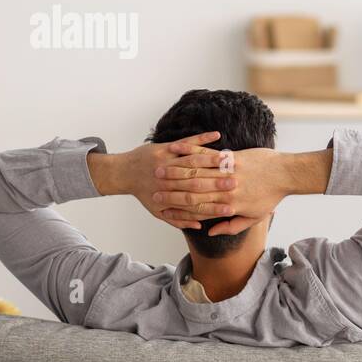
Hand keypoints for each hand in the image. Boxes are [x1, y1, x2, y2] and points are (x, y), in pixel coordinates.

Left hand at [87, 132, 223, 230]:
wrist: (124, 172)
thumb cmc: (144, 193)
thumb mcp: (158, 211)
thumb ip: (179, 220)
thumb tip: (200, 226)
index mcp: (168, 196)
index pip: (196, 203)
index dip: (214, 206)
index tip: (231, 207)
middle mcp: (168, 179)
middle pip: (198, 181)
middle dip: (218, 183)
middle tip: (237, 183)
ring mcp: (167, 161)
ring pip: (195, 161)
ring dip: (214, 161)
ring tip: (232, 162)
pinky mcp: (166, 148)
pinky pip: (188, 141)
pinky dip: (202, 138)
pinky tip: (216, 135)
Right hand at [152, 147, 302, 235]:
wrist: (286, 174)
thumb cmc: (270, 197)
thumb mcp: (254, 217)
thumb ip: (231, 226)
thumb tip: (208, 230)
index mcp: (230, 204)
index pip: (198, 207)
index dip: (178, 206)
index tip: (162, 205)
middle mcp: (227, 188)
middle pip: (193, 189)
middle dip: (172, 188)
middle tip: (154, 187)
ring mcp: (230, 171)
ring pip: (198, 171)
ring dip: (177, 170)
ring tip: (160, 169)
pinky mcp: (234, 157)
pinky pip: (209, 155)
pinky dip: (192, 152)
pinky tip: (177, 150)